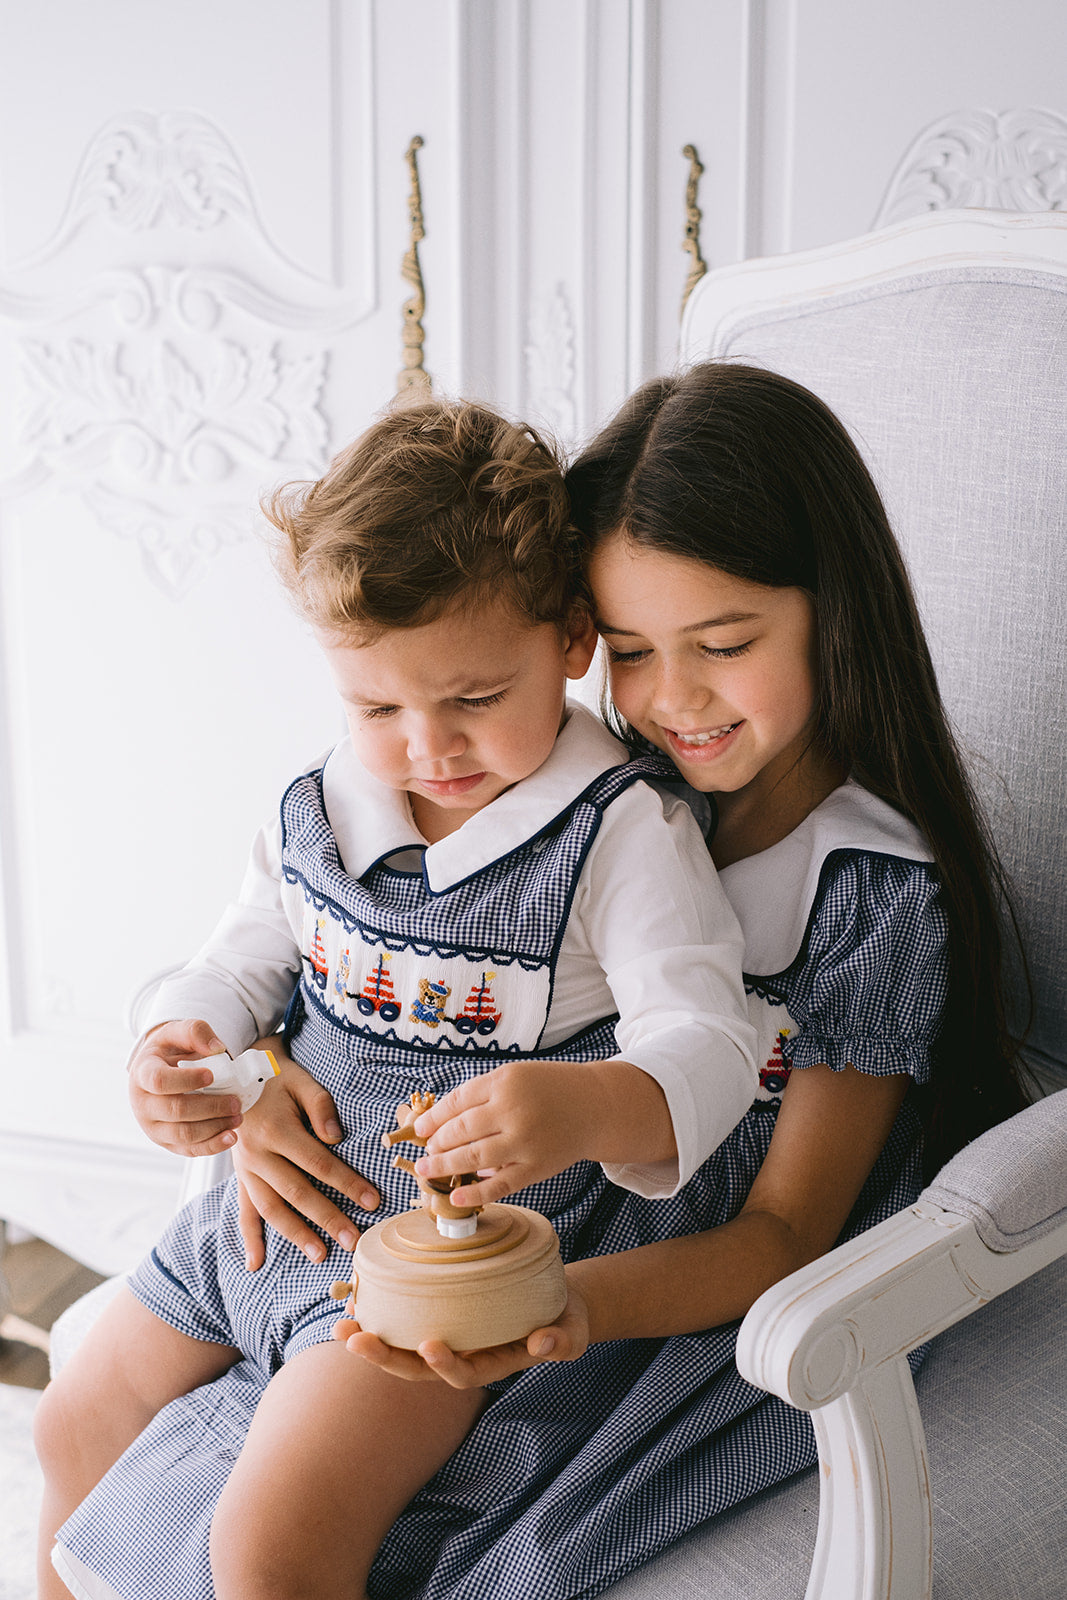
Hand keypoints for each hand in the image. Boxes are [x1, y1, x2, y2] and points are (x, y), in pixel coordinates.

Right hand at [128, 1019, 242, 1156]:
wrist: (159, 1070)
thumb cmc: (170, 1051)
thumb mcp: (178, 1031)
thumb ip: (196, 1031)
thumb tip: (217, 1048)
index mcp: (143, 1073)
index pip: (159, 1081)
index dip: (186, 1080)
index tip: (211, 1075)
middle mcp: (143, 1103)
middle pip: (175, 1110)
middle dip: (210, 1107)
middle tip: (236, 1101)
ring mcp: (153, 1126)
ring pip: (184, 1134)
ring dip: (215, 1127)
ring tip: (238, 1116)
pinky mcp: (167, 1142)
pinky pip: (189, 1150)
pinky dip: (212, 1146)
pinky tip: (231, 1136)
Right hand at [232, 1040, 380, 1269]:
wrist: (236, 1078)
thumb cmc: (278, 1080)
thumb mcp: (302, 1081)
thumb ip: (321, 1106)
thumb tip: (336, 1138)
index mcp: (276, 1130)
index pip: (318, 1163)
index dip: (346, 1183)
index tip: (372, 1201)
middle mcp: (257, 1154)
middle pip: (297, 1193)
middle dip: (327, 1219)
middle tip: (354, 1241)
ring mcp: (245, 1170)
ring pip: (271, 1209)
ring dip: (295, 1235)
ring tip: (320, 1255)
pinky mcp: (240, 1178)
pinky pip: (243, 1211)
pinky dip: (249, 1238)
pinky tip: (256, 1263)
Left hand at [333, 1275, 590, 1387]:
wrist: (557, 1304)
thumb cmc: (565, 1319)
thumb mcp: (572, 1331)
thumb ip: (560, 1340)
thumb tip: (544, 1343)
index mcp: (492, 1364)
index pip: (461, 1374)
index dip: (444, 1365)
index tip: (430, 1346)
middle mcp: (465, 1356)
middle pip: (419, 1368)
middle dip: (386, 1357)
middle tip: (356, 1339)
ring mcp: (451, 1338)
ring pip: (405, 1347)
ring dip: (373, 1339)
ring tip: (342, 1324)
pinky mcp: (443, 1314)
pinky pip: (408, 1321)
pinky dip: (383, 1314)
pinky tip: (358, 1300)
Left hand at [410, 1060, 591, 1206]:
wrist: (594, 1106)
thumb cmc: (548, 1090)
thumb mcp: (515, 1076)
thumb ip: (481, 1095)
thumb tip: (441, 1123)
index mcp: (505, 1082)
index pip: (457, 1101)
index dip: (434, 1118)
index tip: (419, 1129)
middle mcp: (514, 1110)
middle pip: (461, 1130)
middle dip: (437, 1143)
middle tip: (426, 1151)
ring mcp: (525, 1142)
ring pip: (474, 1158)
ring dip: (444, 1166)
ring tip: (426, 1169)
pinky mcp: (536, 1167)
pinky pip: (500, 1184)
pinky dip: (475, 1193)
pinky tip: (454, 1197)